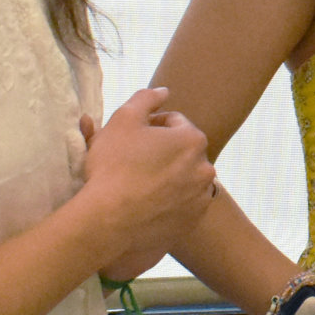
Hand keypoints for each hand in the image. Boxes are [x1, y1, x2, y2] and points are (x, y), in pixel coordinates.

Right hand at [80, 88, 216, 272]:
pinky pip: (181, 206)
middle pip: (182, 152)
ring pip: (184, 179)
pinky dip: (168, 203)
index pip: (174, 123)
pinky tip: (145, 205)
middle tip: (133, 162)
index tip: (131, 139)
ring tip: (138, 185)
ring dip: (167, 178)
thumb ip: (146, 98)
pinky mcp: (192, 223)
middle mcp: (206, 168)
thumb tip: (164, 91)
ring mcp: (201, 199)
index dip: (150, 127)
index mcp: (193, 140)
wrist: (108, 222)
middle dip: (162, 152)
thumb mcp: (122, 120)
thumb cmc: (113, 167)